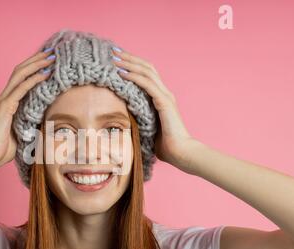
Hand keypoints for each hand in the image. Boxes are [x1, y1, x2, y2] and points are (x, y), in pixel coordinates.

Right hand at [0, 49, 55, 167]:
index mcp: (9, 101)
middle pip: (21, 70)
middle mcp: (5, 96)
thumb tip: (52, 117)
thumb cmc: (7, 147)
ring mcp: (4, 100)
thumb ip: (35, 120)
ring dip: (37, 64)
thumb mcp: (26, 130)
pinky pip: (21, 88)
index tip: (49, 60)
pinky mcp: (6, 107)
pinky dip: (34, 79)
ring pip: (21, 74)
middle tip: (52, 52)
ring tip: (51, 58)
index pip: (22, 77)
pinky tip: (45, 74)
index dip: (34, 66)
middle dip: (37, 59)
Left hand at [112, 48, 199, 171]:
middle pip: (146, 68)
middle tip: (113, 52)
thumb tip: (120, 122)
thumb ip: (137, 120)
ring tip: (115, 58)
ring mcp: (165, 96)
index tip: (116, 60)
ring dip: (129, 63)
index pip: (146, 74)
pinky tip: (122, 73)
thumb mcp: (146, 128)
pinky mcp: (164, 103)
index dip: (132, 65)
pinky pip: (147, 85)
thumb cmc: (164, 145)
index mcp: (161, 97)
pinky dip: (134, 77)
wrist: (180, 153)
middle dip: (129, 58)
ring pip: (147, 72)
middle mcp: (164, 93)